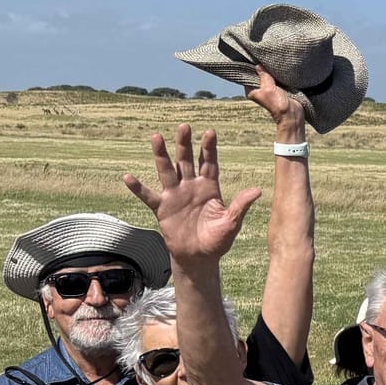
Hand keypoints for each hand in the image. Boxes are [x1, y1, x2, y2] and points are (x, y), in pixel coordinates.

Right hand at [124, 126, 261, 265]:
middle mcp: (191, 187)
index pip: (209, 163)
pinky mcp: (162, 208)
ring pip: (167, 171)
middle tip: (184, 126)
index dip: (209, 148)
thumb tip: (257, 191)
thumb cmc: (218, 240)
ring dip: (161, 155)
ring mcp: (175, 196)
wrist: (200, 258)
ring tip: (156, 137)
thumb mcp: (231, 223)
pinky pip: (148, 196)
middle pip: (186, 161)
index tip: (210, 132)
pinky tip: (128, 177)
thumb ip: (240, 206)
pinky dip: (138, 188)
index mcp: (209, 188)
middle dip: (185, 144)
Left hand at [245, 65, 306, 135]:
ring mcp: (269, 90)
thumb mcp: (268, 88)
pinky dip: (278, 76)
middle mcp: (259, 90)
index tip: (256, 60)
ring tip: (273, 64)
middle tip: (266, 60)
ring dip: (271, 73)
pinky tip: (279, 71)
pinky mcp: (278, 90)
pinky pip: (276, 80)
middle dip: (263, 69)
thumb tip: (258, 65)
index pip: (249, 76)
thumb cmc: (278, 104)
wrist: (292, 114)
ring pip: (268, 77)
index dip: (252, 68)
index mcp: (252, 91)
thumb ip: (264, 76)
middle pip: (259, 75)